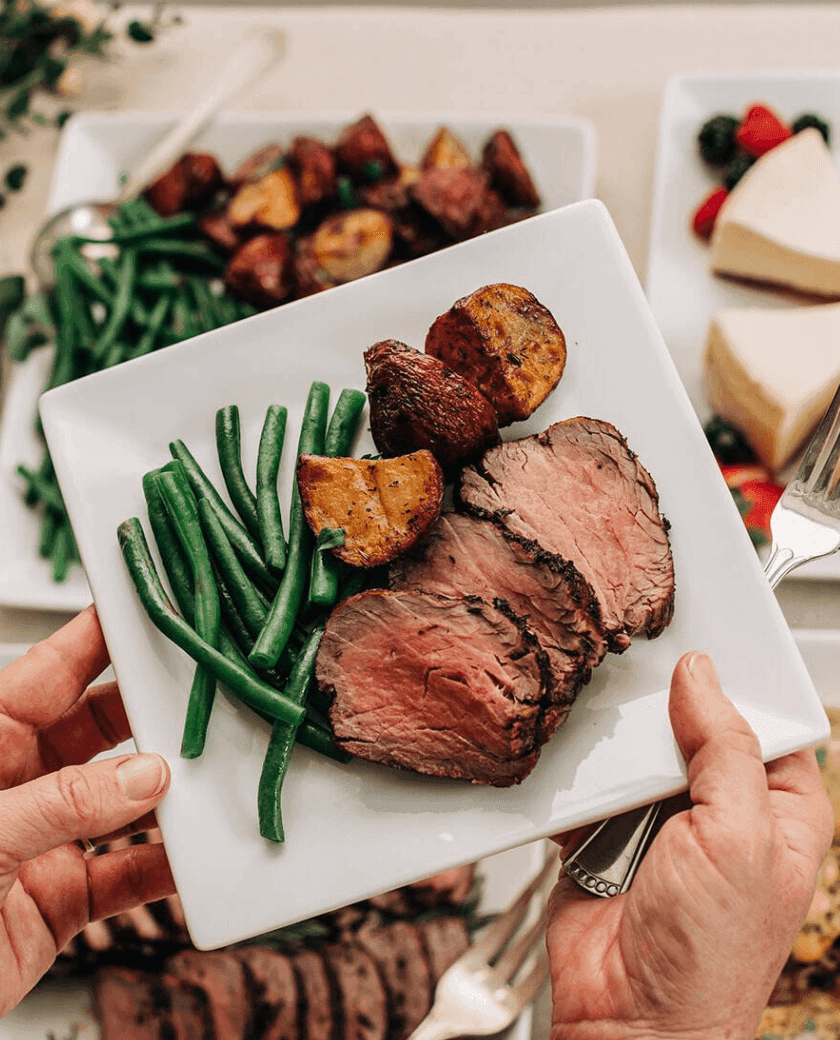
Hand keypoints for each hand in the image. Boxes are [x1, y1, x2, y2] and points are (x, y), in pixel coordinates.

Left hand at [0, 606, 173, 1016]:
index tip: (149, 612)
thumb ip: (62, 802)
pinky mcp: (61, 897)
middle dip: (150, 715)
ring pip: (123, 799)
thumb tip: (142, 777)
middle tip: (199, 699)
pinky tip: (191, 855)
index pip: (51, 672)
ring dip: (166, 793)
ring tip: (204, 780)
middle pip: (100, 729)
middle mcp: (19, 783)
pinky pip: (128, 872)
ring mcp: (44, 839)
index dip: (100, 637)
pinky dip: (165, 865)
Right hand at [546, 651, 833, 1039]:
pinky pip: (590, 784)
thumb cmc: (709, 960)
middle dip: (662, 713)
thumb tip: (701, 677)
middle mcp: (720, 810)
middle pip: (690, 726)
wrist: (629, 1022)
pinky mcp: (605, 833)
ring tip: (607, 739)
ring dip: (617, 748)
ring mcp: (660, 821)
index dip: (735, 684)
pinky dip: (578, 777)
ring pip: (635, 751)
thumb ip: (724, 749)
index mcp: (777, 808)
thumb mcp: (738, 837)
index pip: (764, 720)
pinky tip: (577, 770)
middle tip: (640, 686)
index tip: (699, 644)